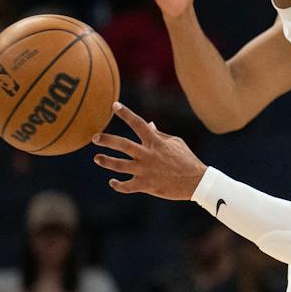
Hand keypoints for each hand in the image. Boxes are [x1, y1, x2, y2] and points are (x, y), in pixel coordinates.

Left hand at [92, 104, 208, 201]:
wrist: (196, 182)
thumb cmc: (187, 160)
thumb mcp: (175, 142)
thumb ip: (159, 133)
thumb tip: (148, 124)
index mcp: (155, 142)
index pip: (138, 123)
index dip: (126, 113)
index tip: (114, 105)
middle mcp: (148, 155)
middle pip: (122, 145)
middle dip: (107, 140)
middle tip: (94, 138)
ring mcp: (145, 170)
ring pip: (119, 166)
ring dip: (106, 161)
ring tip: (97, 158)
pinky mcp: (146, 185)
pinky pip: (127, 186)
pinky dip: (118, 185)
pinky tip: (112, 182)